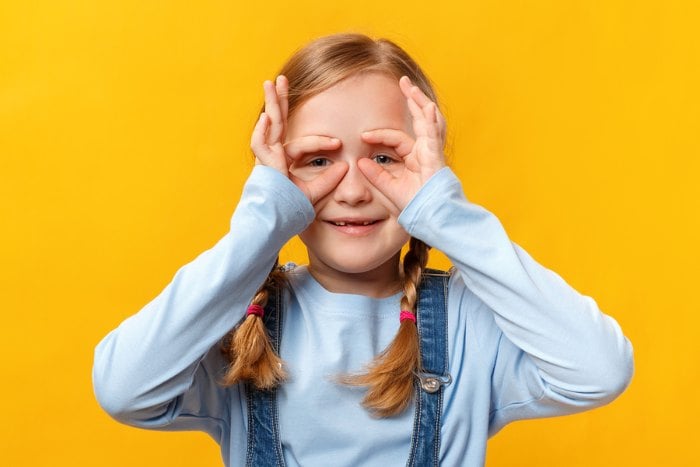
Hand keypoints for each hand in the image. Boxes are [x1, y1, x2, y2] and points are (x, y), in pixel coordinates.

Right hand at [250, 76, 347, 203]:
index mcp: (284, 160)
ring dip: (271, 105)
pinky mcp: (262, 167)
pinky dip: (263, 131)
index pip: (303, 144)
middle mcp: (273, 156)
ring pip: (268, 127)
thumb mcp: (315, 193)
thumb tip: (345, 167)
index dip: (322, 142)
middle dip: (280, 100)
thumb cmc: (292, 211)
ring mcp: (265, 159)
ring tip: (273, 84)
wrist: (275, 225)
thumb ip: (329, 180)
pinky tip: (268, 117)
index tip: (339, 145)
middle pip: (278, 123)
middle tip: (283, 79)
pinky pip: (261, 146)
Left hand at [357, 76, 446, 210]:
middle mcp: (426, 151)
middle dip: (412, 100)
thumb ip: (375, 175)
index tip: (363, 136)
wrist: (430, 219)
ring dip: (420, 102)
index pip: (396, 139)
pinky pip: (433, 135)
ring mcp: (433, 152)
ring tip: (411, 86)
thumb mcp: (388, 188)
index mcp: (416, 158)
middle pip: (419, 120)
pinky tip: (425, 107)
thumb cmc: (414, 206)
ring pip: (428, 121)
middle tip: (403, 81)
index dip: (379, 135)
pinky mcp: (436, 157)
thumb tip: (359, 161)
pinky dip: (430, 121)